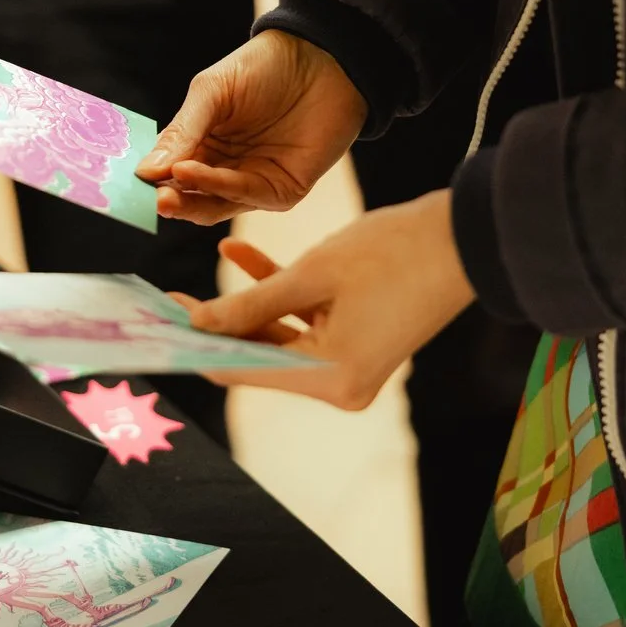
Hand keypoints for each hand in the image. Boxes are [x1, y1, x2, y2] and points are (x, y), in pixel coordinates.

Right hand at [136, 31, 365, 224]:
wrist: (324, 58)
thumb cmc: (264, 68)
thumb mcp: (211, 92)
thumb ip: (182, 131)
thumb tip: (145, 170)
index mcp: (202, 146)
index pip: (168, 171)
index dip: (149, 179)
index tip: (128, 184)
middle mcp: (224, 170)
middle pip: (188, 196)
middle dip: (168, 199)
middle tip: (151, 197)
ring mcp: (252, 184)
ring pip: (212, 205)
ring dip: (189, 199)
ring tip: (167, 189)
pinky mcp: (280, 192)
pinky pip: (243, 196)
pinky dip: (218, 187)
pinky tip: (194, 173)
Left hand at [179, 191, 475, 409]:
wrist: (467, 239)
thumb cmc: (394, 254)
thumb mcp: (312, 275)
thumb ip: (249, 303)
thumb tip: (197, 324)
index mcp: (329, 379)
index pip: (240, 372)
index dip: (195, 347)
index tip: (158, 322)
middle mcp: (339, 387)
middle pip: (257, 358)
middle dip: (214, 326)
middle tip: (168, 297)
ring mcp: (350, 370)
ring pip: (278, 338)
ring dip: (243, 305)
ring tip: (198, 273)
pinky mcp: (358, 346)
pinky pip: (304, 325)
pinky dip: (278, 296)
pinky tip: (238, 256)